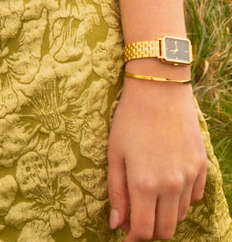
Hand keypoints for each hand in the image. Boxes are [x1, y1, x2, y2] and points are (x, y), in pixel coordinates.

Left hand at [108, 79, 206, 240]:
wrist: (159, 88)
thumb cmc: (130, 118)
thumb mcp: (114, 153)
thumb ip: (116, 192)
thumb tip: (116, 224)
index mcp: (144, 183)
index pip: (144, 231)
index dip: (133, 238)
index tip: (125, 234)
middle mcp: (171, 185)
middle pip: (165, 230)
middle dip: (150, 230)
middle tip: (137, 217)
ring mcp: (189, 176)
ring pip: (180, 215)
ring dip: (165, 214)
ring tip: (150, 196)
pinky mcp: (201, 166)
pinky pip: (194, 197)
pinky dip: (181, 198)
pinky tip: (168, 182)